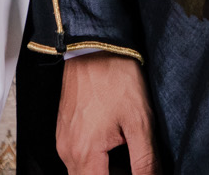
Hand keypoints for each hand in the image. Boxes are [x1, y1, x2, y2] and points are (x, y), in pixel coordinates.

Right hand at [57, 52, 155, 174]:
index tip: (138, 173)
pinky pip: (78, 159)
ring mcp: (63, 142)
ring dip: (104, 172)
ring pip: (83, 172)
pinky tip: (114, 145)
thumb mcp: (139, 121)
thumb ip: (146, 161)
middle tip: (135, 167)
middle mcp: (67, 152)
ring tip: (127, 154)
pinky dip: (96, 160)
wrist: (93, 46)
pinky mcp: (64, 132)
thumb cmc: (114, 77)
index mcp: (84, 154)